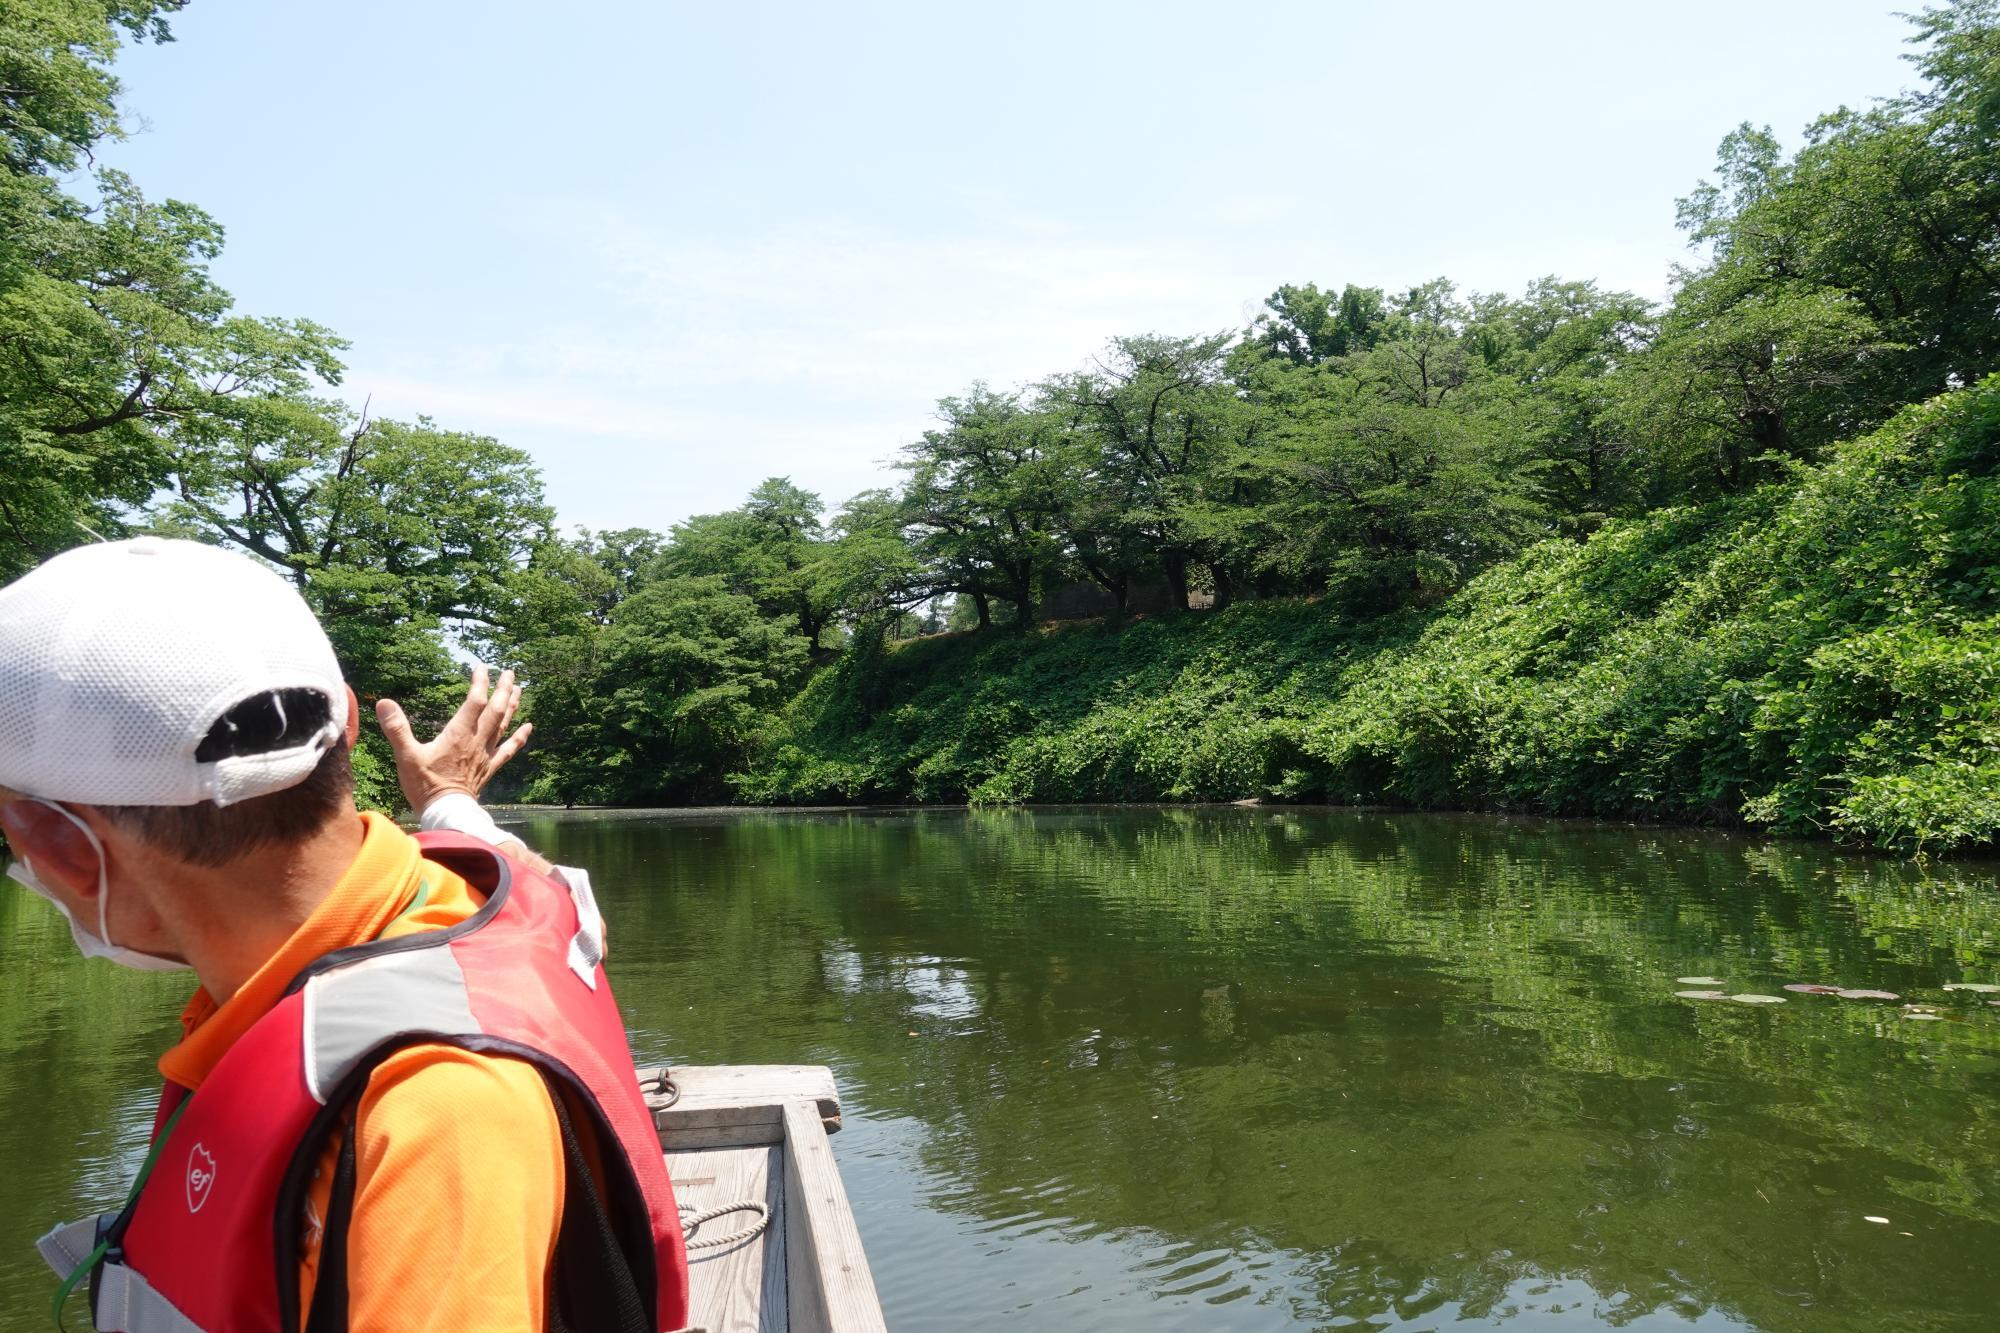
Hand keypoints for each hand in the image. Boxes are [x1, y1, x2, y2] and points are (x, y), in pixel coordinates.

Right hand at [375, 665, 533, 813]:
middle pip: (496, 710)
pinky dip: (519, 737)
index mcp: (459, 734)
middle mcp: (477, 741)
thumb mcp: (406, 755)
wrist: (445, 812)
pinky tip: (528, 727)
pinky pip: (508, 749)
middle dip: (503, 689)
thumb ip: (396, 728)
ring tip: (519, 689)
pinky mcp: (489, 767)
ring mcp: (485, 754)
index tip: (481, 667)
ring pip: (504, 725)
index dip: (480, 683)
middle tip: (509, 672)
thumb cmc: (425, 784)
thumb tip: (383, 702)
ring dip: (512, 706)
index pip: (475, 701)